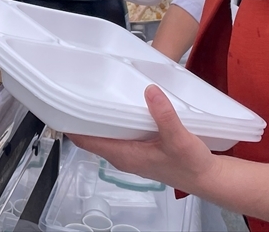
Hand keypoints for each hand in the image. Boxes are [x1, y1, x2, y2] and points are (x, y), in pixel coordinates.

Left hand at [69, 85, 218, 194]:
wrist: (208, 178)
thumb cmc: (191, 165)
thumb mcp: (179, 138)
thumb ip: (164, 115)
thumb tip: (150, 92)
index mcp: (124, 155)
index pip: (86, 141)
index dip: (70, 125)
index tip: (60, 105)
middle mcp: (123, 155)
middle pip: (92, 136)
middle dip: (82, 116)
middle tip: (75, 90)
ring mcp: (131, 153)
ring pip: (106, 134)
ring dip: (99, 118)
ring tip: (94, 93)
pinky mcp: (141, 149)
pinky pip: (120, 133)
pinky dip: (116, 120)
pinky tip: (123, 106)